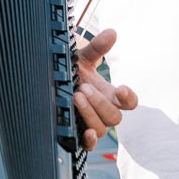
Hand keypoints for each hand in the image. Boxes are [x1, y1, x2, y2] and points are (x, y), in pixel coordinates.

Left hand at [73, 28, 137, 149]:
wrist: (50, 79)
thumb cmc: (70, 69)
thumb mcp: (82, 56)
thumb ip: (97, 47)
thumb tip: (112, 32)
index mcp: (109, 93)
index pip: (129, 102)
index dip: (128, 98)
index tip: (121, 89)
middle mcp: (103, 111)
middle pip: (115, 117)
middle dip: (100, 102)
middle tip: (83, 88)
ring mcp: (91, 123)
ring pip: (102, 128)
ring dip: (91, 114)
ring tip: (76, 96)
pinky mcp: (78, 134)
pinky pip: (90, 146)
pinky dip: (90, 141)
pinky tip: (84, 132)